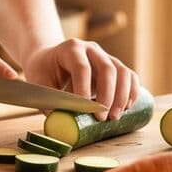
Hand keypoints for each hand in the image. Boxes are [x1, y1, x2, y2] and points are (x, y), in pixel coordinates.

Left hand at [20, 39, 140, 118]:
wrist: (49, 59)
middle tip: (102, 118)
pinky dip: (132, 92)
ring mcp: (105, 56)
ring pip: (123, 72)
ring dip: (123, 96)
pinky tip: (126, 108)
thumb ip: (48, 101)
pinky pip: (130, 76)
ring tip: (115, 117)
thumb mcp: (39, 83)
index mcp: (70, 49)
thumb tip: (61, 122)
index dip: (84, 88)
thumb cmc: (43, 71)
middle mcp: (91, 49)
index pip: (81, 67)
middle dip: (107, 95)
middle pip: (107, 68)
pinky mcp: (115, 66)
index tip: (85, 109)